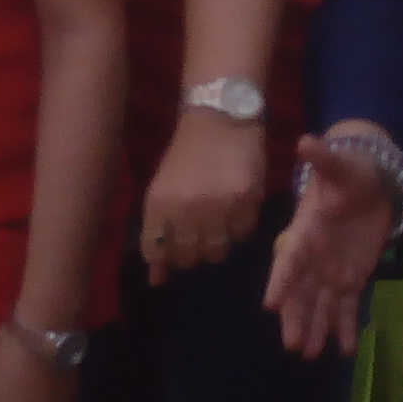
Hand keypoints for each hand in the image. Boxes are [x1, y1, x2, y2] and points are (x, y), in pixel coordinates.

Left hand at [139, 110, 270, 282]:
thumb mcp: (163, 190)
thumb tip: (157, 281)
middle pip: (188, 258)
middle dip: (192, 252)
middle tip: (199, 234)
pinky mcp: (246, 201)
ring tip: (218, 221)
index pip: (156, 252)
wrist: (220, 120)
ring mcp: (218, 207)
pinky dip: (240, 228)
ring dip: (217, 243)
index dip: (165, 258)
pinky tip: (236, 209)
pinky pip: (243, 235)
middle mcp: (185, 210)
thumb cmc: (187, 156)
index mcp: (158, 204)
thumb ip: (158, 233)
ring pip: (217, 252)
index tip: (174, 250)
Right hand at [264, 140, 398, 357]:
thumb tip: (307, 141)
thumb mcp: (340, 165)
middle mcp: (314, 257)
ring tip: (310, 355)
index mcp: (306, 231)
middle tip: (292, 344)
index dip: (281, 280)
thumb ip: (324, 159)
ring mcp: (331, 270)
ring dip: (315, 328)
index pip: (290, 258)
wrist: (372, 182)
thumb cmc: (351, 172)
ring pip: (320, 304)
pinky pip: (347, 306)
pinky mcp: (352, 278)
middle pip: (301, 292)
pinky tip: (344, 349)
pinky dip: (345, 326)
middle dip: (296, 317)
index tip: (270, 304)